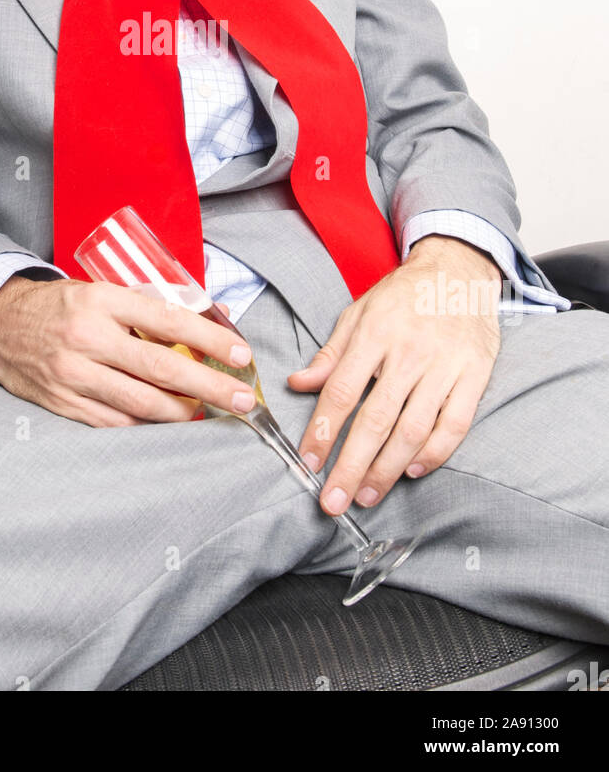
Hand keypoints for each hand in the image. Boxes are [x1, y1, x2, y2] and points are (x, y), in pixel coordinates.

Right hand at [0, 275, 250, 426]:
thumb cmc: (60, 305)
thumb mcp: (100, 290)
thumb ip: (145, 307)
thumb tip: (204, 321)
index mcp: (101, 300)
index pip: (167, 321)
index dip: (209, 340)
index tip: (241, 355)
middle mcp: (87, 338)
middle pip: (161, 368)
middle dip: (209, 386)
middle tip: (242, 398)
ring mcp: (73, 375)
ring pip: (141, 403)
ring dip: (184, 412)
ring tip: (211, 411)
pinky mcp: (63, 404)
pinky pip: (116, 422)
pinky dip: (147, 424)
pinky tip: (169, 421)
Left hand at [287, 236, 501, 515]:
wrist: (459, 270)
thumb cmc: (403, 296)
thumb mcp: (359, 313)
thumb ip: (331, 354)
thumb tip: (298, 383)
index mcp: (374, 334)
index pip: (342, 391)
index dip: (322, 430)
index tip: (308, 462)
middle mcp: (409, 351)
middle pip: (376, 419)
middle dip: (350, 466)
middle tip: (333, 501)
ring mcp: (445, 365)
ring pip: (413, 429)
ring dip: (388, 469)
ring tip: (366, 495)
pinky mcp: (475, 375)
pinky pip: (455, 424)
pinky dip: (435, 453)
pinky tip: (413, 470)